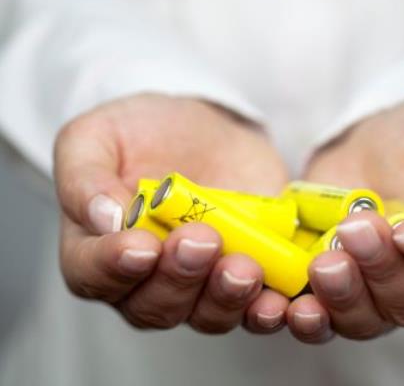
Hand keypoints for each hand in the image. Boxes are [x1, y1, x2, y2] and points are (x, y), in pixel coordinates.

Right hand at [55, 93, 289, 333]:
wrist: (208, 129)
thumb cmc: (143, 134)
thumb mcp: (97, 136)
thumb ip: (85, 176)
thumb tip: (105, 219)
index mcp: (99, 252)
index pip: (94, 276)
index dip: (115, 267)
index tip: (143, 245)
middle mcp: (148, 281)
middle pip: (155, 306)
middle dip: (180, 277)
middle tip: (201, 239)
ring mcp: (201, 286)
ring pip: (207, 315)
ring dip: (225, 297)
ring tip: (244, 266)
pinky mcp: (247, 279)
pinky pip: (255, 310)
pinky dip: (267, 309)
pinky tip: (277, 298)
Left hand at [286, 100, 403, 342]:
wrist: (375, 147)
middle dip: (383, 269)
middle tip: (356, 230)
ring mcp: (385, 297)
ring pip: (370, 318)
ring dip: (344, 296)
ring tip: (324, 264)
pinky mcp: (341, 294)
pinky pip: (327, 320)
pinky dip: (311, 318)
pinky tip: (297, 304)